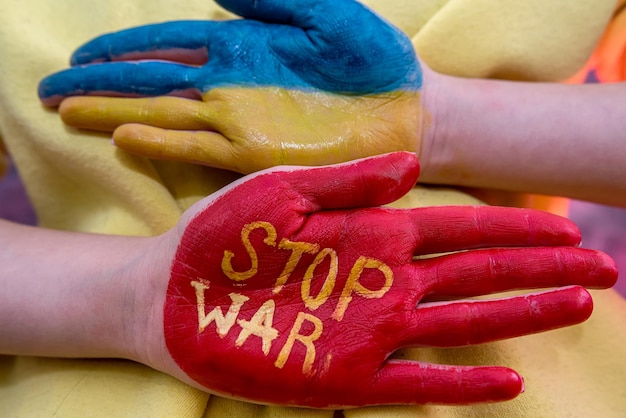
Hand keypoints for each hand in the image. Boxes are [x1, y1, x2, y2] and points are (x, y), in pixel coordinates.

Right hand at [38, 0, 423, 172]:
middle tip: (53, 88)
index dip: (125, 47)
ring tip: (69, 110)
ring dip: (116, 111)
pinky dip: (164, 141)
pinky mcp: (258, 152)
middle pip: (153, 79)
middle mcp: (231, 83)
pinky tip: (128, 135)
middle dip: (102, 82)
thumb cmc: (374, 61)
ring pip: (165, 112)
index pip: (169, 43)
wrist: (408, 111)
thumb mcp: (327, 13)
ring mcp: (241, 118)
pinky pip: (200, 146)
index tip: (82, 54)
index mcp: (244, 46)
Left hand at [135, 152, 615, 406]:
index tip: (563, 229)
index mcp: (371, 232)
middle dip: (540, 268)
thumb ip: (350, 183)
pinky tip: (509, 377)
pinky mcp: (348, 374)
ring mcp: (371, 327)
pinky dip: (464, 379)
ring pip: (463, 320)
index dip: (514, 227)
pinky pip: (419, 380)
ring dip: (522, 312)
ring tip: (578, 303)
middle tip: (599, 267)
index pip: (459, 226)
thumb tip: (413, 168)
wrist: (169, 293)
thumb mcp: (283, 191)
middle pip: (478, 270)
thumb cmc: (220, 237)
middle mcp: (383, 280)